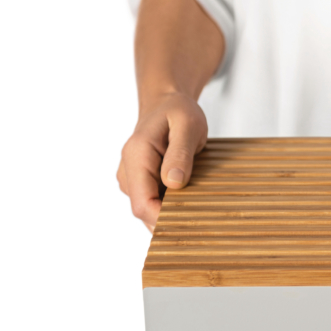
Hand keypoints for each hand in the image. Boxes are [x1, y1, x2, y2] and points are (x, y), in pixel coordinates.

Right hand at [117, 92, 207, 231]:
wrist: (165, 104)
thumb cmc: (177, 112)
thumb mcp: (187, 125)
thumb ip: (180, 153)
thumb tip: (174, 182)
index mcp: (137, 155)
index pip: (142, 203)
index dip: (163, 220)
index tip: (189, 224)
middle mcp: (128, 171)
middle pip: (144, 211)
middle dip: (169, 222)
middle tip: (201, 225)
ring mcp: (133, 179)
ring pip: (148, 210)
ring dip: (170, 216)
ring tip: (199, 214)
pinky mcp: (141, 183)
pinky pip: (153, 202)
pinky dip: (169, 208)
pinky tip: (190, 205)